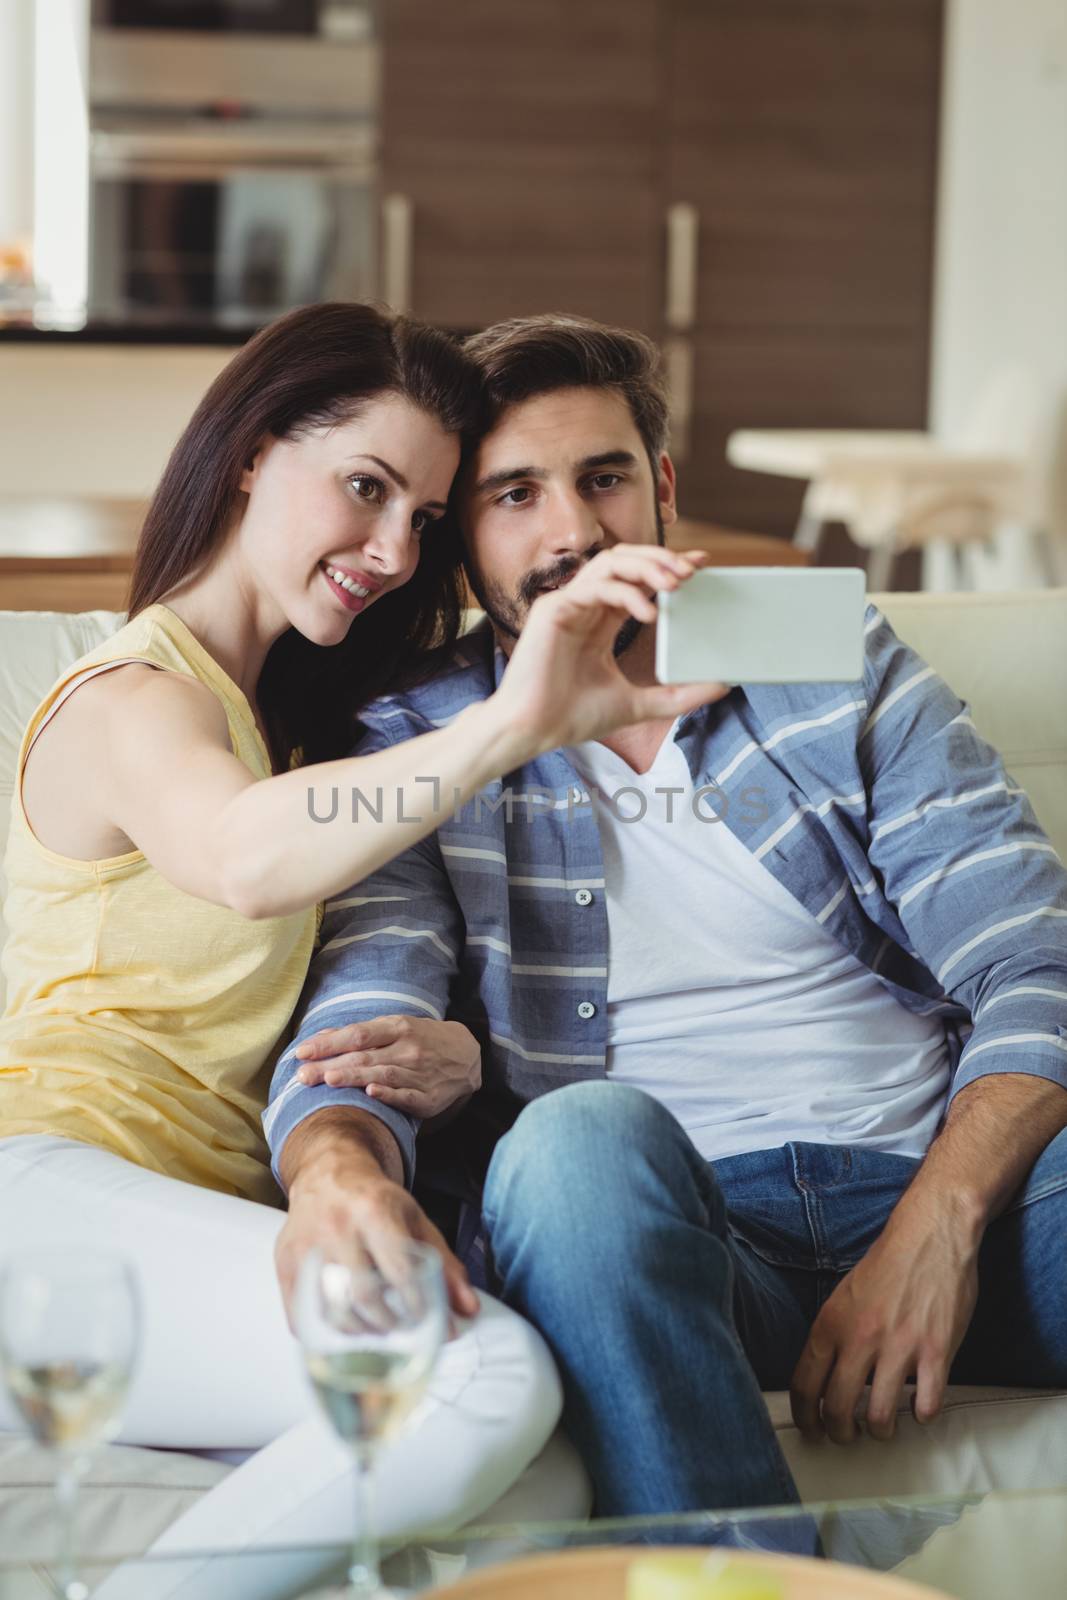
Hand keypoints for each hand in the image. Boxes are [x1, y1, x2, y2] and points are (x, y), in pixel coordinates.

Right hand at [276, 1157, 478, 1326]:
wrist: (328, 1172)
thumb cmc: (375, 1201)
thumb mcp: (415, 1221)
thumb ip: (444, 1265)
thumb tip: (468, 1311)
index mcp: (374, 1212)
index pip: (399, 1270)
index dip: (417, 1306)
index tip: (430, 1326)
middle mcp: (337, 1227)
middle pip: (362, 1294)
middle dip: (387, 1324)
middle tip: (400, 1333)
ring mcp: (306, 1245)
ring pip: (330, 1307)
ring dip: (356, 1333)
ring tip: (374, 1336)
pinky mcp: (285, 1260)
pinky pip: (298, 1311)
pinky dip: (318, 1334)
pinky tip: (339, 1336)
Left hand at [294, 1016, 480, 1117]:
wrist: (467, 1054)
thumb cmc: (421, 1039)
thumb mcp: (395, 1026)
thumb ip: (358, 1034)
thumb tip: (319, 1038)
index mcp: (397, 1027)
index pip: (356, 1034)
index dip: (328, 1043)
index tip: (301, 1052)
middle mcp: (407, 1048)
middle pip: (363, 1056)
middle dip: (330, 1064)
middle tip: (301, 1075)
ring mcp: (419, 1072)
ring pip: (382, 1073)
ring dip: (354, 1077)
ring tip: (328, 1079)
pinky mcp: (428, 1096)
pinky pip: (406, 1095)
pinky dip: (389, 1093)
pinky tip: (372, 1092)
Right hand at [491, 545, 729, 753]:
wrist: (533, 731)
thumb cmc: (572, 717)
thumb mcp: (638, 704)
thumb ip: (678, 695)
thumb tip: (722, 685)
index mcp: (600, 621)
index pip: (638, 581)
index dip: (668, 567)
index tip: (701, 565)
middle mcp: (584, 606)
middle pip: (625, 560)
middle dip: (660, 559)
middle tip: (692, 571)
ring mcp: (567, 604)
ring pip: (609, 562)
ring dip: (646, 566)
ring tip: (675, 582)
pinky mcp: (552, 609)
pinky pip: (594, 586)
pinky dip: (625, 593)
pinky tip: (648, 612)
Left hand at [789, 1206, 979, 1444]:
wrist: (929, 1236)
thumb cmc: (887, 1265)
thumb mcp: (843, 1296)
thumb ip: (833, 1335)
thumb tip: (821, 1377)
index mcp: (831, 1324)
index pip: (803, 1385)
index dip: (804, 1417)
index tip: (812, 1431)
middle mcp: (860, 1338)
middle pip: (837, 1409)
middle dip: (840, 1434)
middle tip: (848, 1436)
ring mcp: (899, 1347)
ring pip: (879, 1416)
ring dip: (880, 1430)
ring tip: (883, 1426)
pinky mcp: (936, 1352)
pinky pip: (926, 1405)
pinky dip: (923, 1415)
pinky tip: (921, 1407)